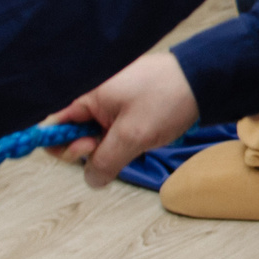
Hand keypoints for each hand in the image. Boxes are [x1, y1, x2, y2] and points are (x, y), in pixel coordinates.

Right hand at [46, 51, 200, 186]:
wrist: (204, 78)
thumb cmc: (165, 99)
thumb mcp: (131, 135)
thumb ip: (105, 161)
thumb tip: (91, 180)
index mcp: (87, 96)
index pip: (55, 126)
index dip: (63, 145)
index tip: (88, 150)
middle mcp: (95, 98)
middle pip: (76, 134)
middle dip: (92, 150)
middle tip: (117, 146)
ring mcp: (113, 103)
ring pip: (99, 137)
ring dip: (114, 147)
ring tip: (139, 138)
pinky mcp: (130, 109)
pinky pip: (117, 131)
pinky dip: (127, 140)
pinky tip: (146, 135)